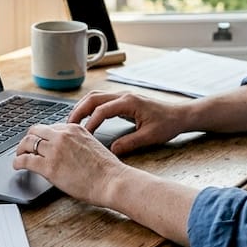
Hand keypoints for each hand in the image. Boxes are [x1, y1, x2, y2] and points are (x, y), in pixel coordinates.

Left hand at [12, 122, 126, 204]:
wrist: (111, 181)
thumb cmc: (106, 168)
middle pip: (35, 131)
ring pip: (28, 143)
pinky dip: (17, 162)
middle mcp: (62, 136)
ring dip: (20, 149)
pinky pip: (25, 160)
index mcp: (74, 128)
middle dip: (28, 139)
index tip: (39, 143)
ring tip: (19, 156)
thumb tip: (65, 151)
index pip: (50, 127)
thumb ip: (76, 143)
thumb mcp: (92, 144)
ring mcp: (54, 150)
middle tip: (24, 148)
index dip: (42, 136)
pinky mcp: (49, 167)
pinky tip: (16, 166)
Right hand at [66, 90, 188, 155]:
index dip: (90, 123)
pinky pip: (101, 101)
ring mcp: (122, 97)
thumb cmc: (168, 124)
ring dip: (82, 108)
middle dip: (78, 111)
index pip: (102, 110)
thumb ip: (130, 143)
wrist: (180, 115)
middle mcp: (124, 96)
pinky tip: (85, 121)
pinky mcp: (123, 101)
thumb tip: (111, 151)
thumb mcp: (150, 137)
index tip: (83, 136)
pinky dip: (89, 109)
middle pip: (93, 98)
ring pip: (95, 97)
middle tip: (67, 126)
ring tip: (72, 124)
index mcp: (129, 102)